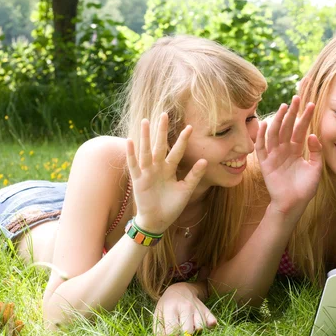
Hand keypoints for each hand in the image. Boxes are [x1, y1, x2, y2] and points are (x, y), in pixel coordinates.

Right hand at [126, 114, 206, 233]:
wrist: (157, 221)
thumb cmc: (171, 206)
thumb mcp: (185, 190)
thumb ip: (194, 176)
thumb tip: (205, 161)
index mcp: (170, 169)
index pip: (177, 151)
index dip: (183, 140)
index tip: (190, 127)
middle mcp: (158, 168)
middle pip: (160, 145)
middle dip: (162, 131)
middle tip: (164, 114)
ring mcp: (147, 173)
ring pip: (146, 151)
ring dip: (145, 137)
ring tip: (145, 121)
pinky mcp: (138, 180)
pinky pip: (134, 165)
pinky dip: (131, 154)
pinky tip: (130, 141)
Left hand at [153, 282, 216, 335]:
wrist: (180, 290)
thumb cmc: (167, 305)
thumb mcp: (158, 314)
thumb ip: (158, 330)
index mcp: (171, 308)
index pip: (172, 331)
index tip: (169, 335)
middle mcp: (186, 307)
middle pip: (188, 331)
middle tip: (180, 333)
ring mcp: (197, 308)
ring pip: (200, 327)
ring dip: (195, 331)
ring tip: (189, 327)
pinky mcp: (206, 310)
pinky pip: (212, 322)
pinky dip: (209, 327)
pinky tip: (200, 325)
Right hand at [255, 95, 321, 217]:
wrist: (293, 204)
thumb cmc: (305, 188)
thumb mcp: (315, 168)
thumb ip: (316, 152)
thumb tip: (313, 135)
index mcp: (296, 150)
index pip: (300, 130)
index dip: (305, 118)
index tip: (311, 104)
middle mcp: (284, 150)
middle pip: (287, 127)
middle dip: (292, 113)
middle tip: (297, 98)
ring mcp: (274, 156)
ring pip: (275, 134)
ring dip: (278, 120)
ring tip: (284, 107)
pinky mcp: (265, 164)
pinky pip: (261, 148)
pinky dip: (261, 136)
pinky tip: (265, 124)